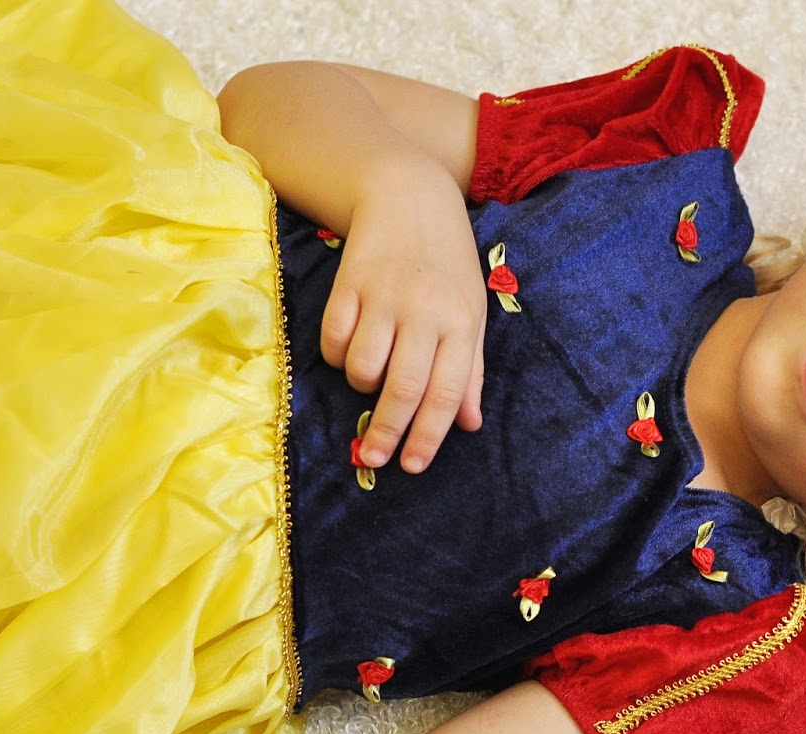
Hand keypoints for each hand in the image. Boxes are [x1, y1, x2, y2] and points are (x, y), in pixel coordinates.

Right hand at [319, 158, 486, 472]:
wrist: (409, 195)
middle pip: (404, 388)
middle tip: (376, 457)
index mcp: (462, 323)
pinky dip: (339, 355)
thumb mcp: (471, 312)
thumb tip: (469, 425)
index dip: (428, 436)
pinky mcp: (348, 283)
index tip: (413, 465)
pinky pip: (334, 340)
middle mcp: (425, 312)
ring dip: (363, 384)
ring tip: (372, 375)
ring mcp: (385, 296)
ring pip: (363, 367)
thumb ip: (470, 370)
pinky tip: (351, 346)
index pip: (447, 393)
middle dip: (388, 431)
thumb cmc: (447, 265)